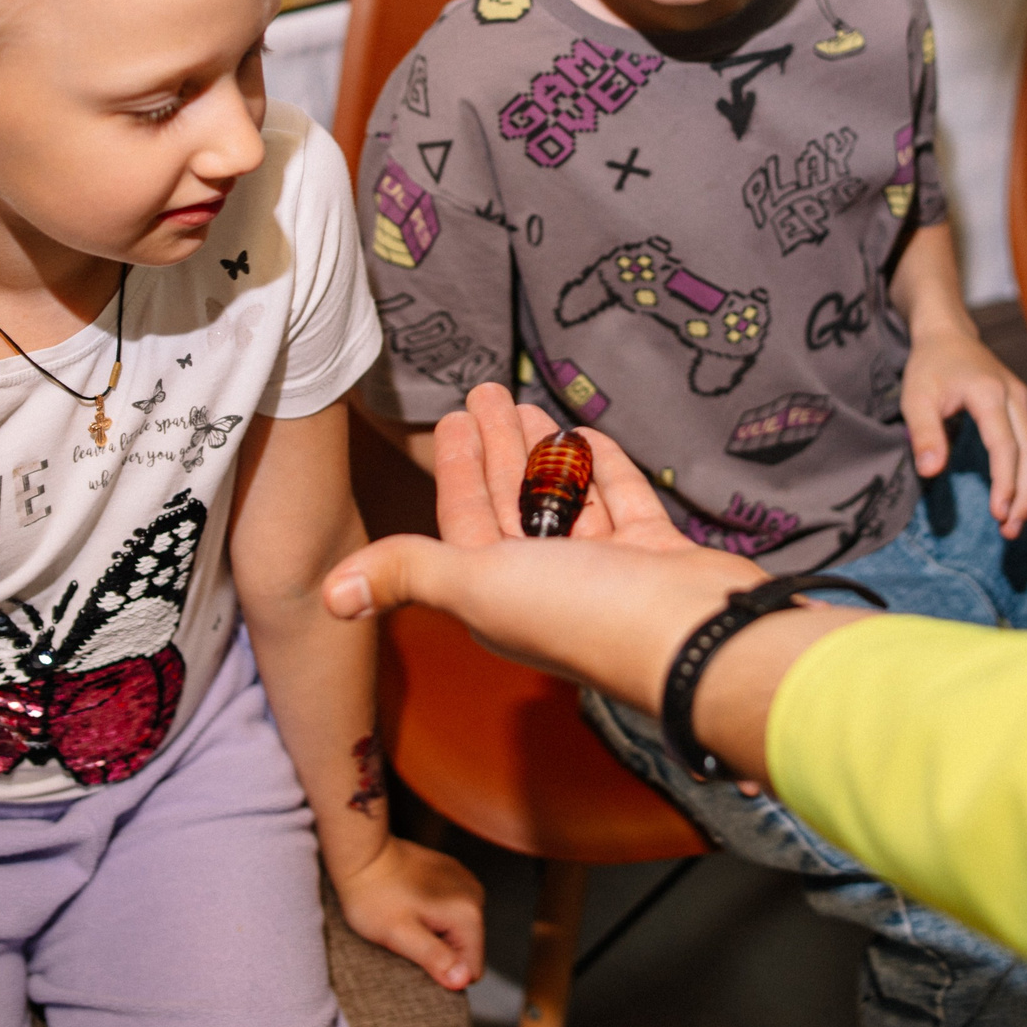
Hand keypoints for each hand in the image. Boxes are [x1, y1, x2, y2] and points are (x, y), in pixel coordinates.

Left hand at [324, 383, 765, 706]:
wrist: (696, 636)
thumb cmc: (584, 612)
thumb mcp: (480, 584)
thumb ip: (411, 575)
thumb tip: (330, 594)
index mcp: (499, 595)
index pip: (464, 520)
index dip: (454, 470)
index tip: (449, 419)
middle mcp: (549, 585)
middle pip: (512, 503)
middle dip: (497, 447)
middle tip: (486, 389)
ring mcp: (607, 570)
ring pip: (565, 499)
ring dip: (545, 451)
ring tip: (530, 399)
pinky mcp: (654, 554)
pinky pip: (622, 501)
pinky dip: (602, 469)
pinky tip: (588, 435)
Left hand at [333, 836, 486, 990]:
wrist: (363, 853)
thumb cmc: (374, 897)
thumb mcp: (399, 935)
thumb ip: (435, 958)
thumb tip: (464, 981)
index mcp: (467, 914)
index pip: (471, 970)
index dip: (441, 971)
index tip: (414, 950)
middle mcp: (475, 895)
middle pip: (465, 949)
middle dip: (438, 949)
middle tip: (406, 933)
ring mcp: (465, 881)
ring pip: (457, 930)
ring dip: (435, 932)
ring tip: (406, 917)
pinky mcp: (453, 873)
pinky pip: (451, 909)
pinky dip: (433, 913)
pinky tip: (411, 903)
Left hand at [900, 320, 1026, 537]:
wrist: (949, 337)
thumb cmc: (930, 369)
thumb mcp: (915, 398)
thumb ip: (925, 434)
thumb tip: (931, 472)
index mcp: (989, 393)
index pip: (1006, 445)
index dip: (1006, 482)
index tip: (998, 513)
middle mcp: (1018, 397)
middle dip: (1025, 495)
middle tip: (1010, 530)